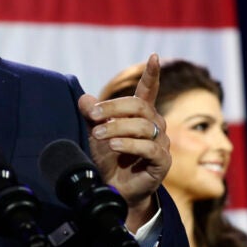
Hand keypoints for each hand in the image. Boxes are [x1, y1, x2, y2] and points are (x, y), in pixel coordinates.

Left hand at [78, 53, 169, 230]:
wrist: (113, 189)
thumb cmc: (109, 159)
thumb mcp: (96, 133)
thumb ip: (92, 114)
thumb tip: (84, 98)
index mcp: (142, 115)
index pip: (149, 91)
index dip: (151, 74)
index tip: (153, 57)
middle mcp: (155, 125)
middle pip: (139, 106)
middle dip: (113, 108)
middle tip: (93, 116)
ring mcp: (161, 143)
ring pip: (142, 126)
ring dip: (116, 127)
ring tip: (98, 135)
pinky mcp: (162, 161)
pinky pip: (149, 147)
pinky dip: (129, 144)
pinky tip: (113, 145)